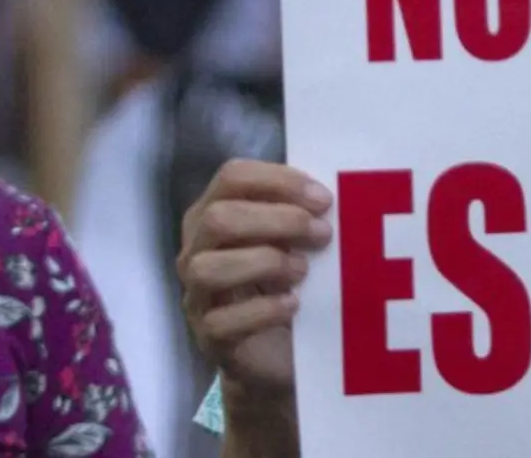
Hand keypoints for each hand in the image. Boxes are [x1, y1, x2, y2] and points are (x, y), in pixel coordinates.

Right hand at [178, 160, 333, 401]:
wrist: (277, 354)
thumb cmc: (287, 281)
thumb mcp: (295, 240)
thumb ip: (302, 212)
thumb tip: (333, 194)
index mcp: (215, 213)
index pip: (232, 177)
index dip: (279, 180)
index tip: (324, 199)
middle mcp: (196, 250)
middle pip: (218, 218)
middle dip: (278, 220)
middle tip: (322, 234)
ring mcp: (196, 296)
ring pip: (208, 268)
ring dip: (265, 263)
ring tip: (302, 271)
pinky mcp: (209, 338)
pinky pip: (222, 322)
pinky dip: (263, 310)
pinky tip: (292, 305)